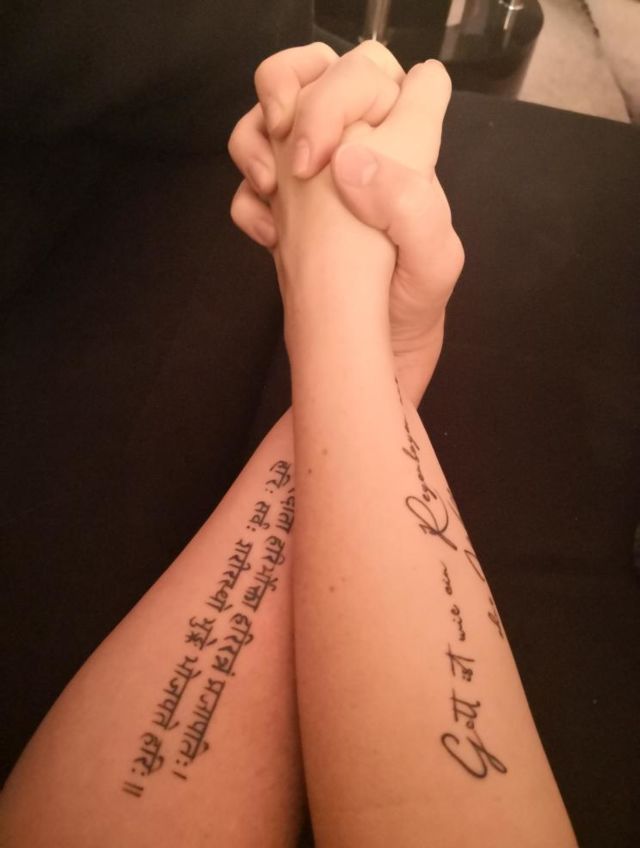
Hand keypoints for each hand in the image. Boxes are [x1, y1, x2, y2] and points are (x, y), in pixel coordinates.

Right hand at [228, 43, 463, 402]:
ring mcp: (317, 177)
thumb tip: (349, 162)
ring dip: (254, 140)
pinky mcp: (285, 209)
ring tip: (272, 189)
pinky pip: (248, 179)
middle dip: (289, 92)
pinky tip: (271, 238)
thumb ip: (409, 207)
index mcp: (406, 147)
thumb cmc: (413, 307)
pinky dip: (247, 200)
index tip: (341, 141)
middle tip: (295, 156)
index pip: (393, 75)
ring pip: (269, 113)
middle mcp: (360, 148)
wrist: (374, 356)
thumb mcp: (433, 265)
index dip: (363, 88)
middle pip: (316, 70)